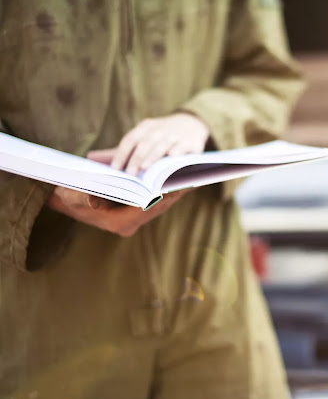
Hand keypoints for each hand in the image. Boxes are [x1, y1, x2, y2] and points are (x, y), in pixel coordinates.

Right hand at [48, 186, 189, 236]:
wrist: (65, 200)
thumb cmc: (69, 195)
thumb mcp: (72, 195)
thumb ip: (82, 199)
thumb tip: (94, 202)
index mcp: (118, 222)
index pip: (147, 208)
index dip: (162, 195)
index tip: (177, 183)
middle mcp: (129, 224)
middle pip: (159, 206)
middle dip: (174, 191)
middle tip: (191, 176)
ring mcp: (134, 219)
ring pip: (161, 204)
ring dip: (174, 190)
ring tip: (190, 174)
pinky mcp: (137, 212)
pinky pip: (157, 201)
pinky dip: (167, 189)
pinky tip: (178, 177)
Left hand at [89, 112, 210, 174]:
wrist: (192, 123)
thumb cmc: (161, 135)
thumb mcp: (144, 136)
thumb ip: (123, 149)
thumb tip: (92, 158)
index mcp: (146, 127)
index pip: (130, 139)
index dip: (122, 153)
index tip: (115, 169)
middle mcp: (161, 129)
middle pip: (146, 143)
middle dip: (137, 158)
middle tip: (129, 174)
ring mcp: (177, 135)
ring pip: (163, 145)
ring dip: (154, 156)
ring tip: (146, 169)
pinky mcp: (191, 142)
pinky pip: (183, 147)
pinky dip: (177, 153)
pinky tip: (171, 160)